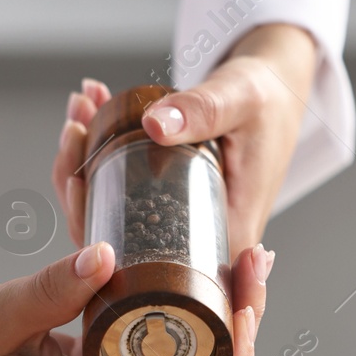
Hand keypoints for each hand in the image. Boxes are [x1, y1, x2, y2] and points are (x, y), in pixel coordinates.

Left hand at [51, 22, 315, 309]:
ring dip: (85, 162)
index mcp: (226, 234)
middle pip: (121, 243)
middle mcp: (200, 238)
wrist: (282, 88)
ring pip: (116, 215)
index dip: (99, 244)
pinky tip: (89, 112)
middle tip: (74, 129)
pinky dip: (98, 151)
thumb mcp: (241, 98)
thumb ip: (203, 110)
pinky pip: (123, 191)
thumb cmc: (272, 99)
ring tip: (80, 109)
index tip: (76, 184)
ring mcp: (181, 222)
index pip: (155, 268)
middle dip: (81, 185)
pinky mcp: (170, 202)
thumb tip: (153, 125)